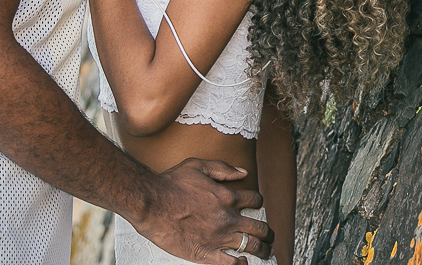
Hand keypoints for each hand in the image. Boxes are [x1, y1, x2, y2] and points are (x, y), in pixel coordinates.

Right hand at [137, 159, 273, 264]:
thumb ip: (223, 169)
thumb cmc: (171, 183)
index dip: (258, 203)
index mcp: (227, 196)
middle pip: (260, 227)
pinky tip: (242, 262)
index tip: (256, 207)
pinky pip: (231, 263)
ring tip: (264, 252)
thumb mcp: (198, 166)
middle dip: (268, 232)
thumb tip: (243, 172)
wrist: (151, 203)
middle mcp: (227, 217)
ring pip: (251, 245)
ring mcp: (218, 237)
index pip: (255, 200)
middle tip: (270, 236)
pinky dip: (241, 264)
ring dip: (262, 249)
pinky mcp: (206, 253)